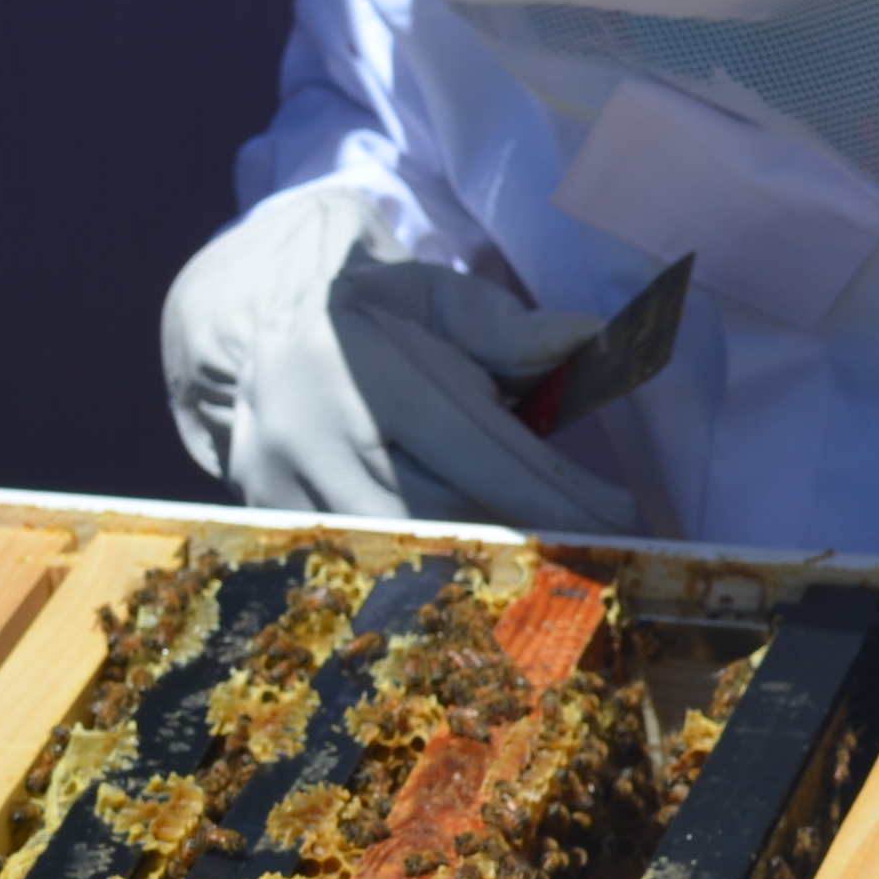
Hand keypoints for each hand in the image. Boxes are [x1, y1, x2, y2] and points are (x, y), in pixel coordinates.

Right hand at [162, 186, 646, 533]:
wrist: (260, 336)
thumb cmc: (375, 319)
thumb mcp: (438, 296)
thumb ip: (509, 328)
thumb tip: (590, 338)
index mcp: (361, 364)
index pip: (475, 445)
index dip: (553, 490)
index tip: (618, 517)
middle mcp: (314, 433)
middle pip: (446, 512)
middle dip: (532, 537)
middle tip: (599, 554)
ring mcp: (286, 490)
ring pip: (408, 555)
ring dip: (487, 567)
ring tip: (550, 573)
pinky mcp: (275, 527)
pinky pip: (369, 570)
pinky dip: (432, 577)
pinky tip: (480, 582)